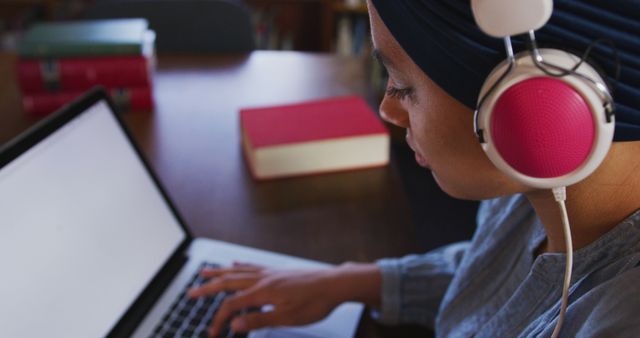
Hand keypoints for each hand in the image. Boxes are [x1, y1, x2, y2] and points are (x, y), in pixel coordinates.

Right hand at [188, 262, 345, 336]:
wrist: (334, 284)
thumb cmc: (314, 302)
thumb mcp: (287, 318)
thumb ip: (260, 320)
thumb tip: (236, 324)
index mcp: (263, 292)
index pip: (232, 306)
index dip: (219, 320)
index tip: (213, 332)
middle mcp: (263, 279)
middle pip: (228, 282)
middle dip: (208, 288)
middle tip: (191, 293)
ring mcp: (270, 273)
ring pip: (238, 271)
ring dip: (219, 273)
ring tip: (204, 273)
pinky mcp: (278, 271)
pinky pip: (252, 266)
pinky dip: (240, 266)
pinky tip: (235, 265)